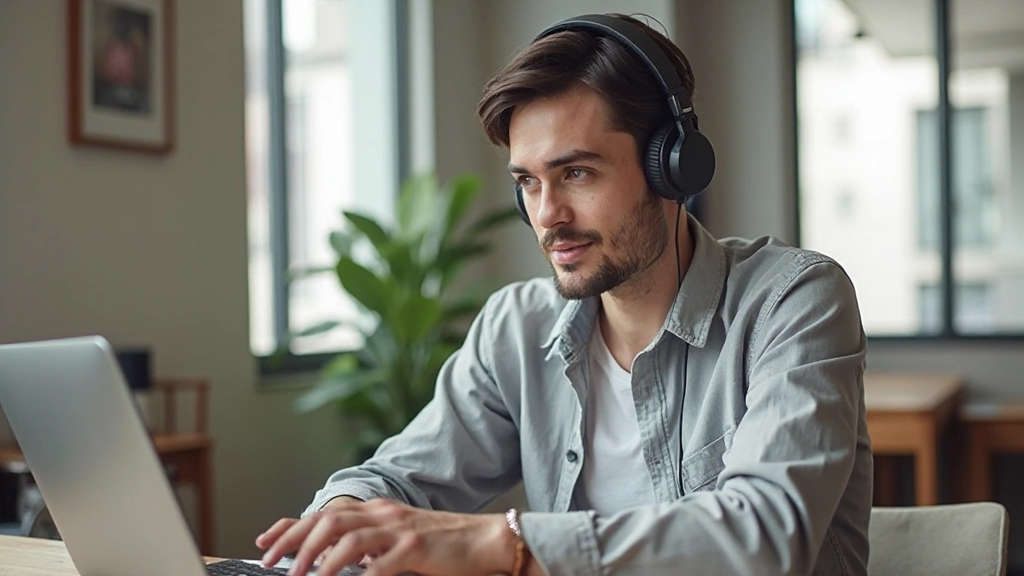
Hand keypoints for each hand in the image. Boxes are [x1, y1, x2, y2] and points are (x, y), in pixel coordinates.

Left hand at [255, 499, 516, 575]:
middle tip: (273, 564)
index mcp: (378, 512)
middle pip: (329, 520)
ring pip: (348, 537)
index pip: (325, 514)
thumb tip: (340, 562)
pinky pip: (381, 563)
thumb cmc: (445, 545)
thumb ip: (373, 548)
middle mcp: (385, 514)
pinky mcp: (416, 547)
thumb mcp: (401, 540)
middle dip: (296, 542)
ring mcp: (400, 529)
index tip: (264, 543)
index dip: (290, 527)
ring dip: (320, 559)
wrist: (486, 538)